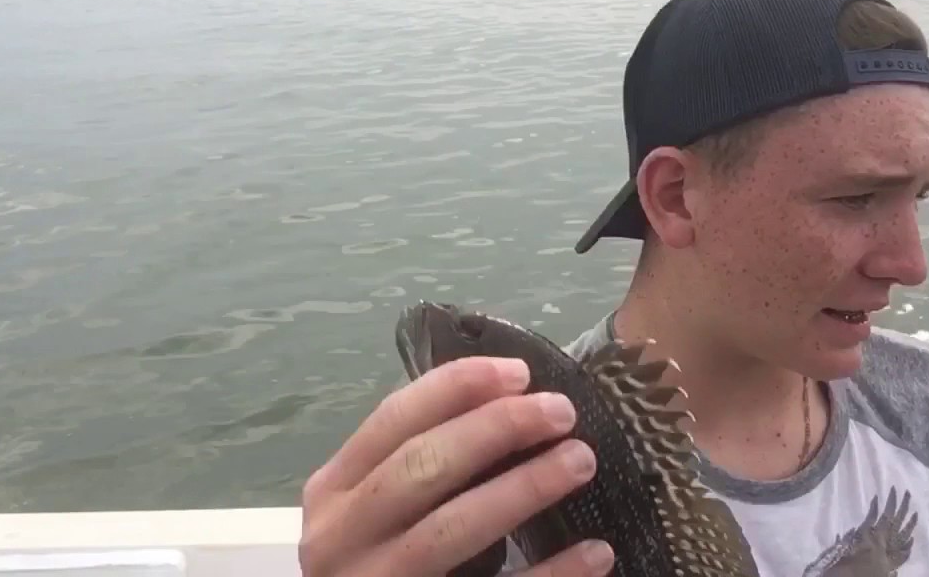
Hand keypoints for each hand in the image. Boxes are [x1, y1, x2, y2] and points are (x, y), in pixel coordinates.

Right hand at [298, 355, 614, 576]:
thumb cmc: (380, 566)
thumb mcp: (376, 512)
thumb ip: (418, 467)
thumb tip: (510, 401)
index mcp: (333, 492)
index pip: (393, 420)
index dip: (456, 388)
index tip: (520, 372)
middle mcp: (340, 539)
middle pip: (421, 467)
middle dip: (496, 429)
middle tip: (561, 413)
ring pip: (450, 529)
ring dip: (522, 488)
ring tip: (580, 461)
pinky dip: (550, 574)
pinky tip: (596, 552)